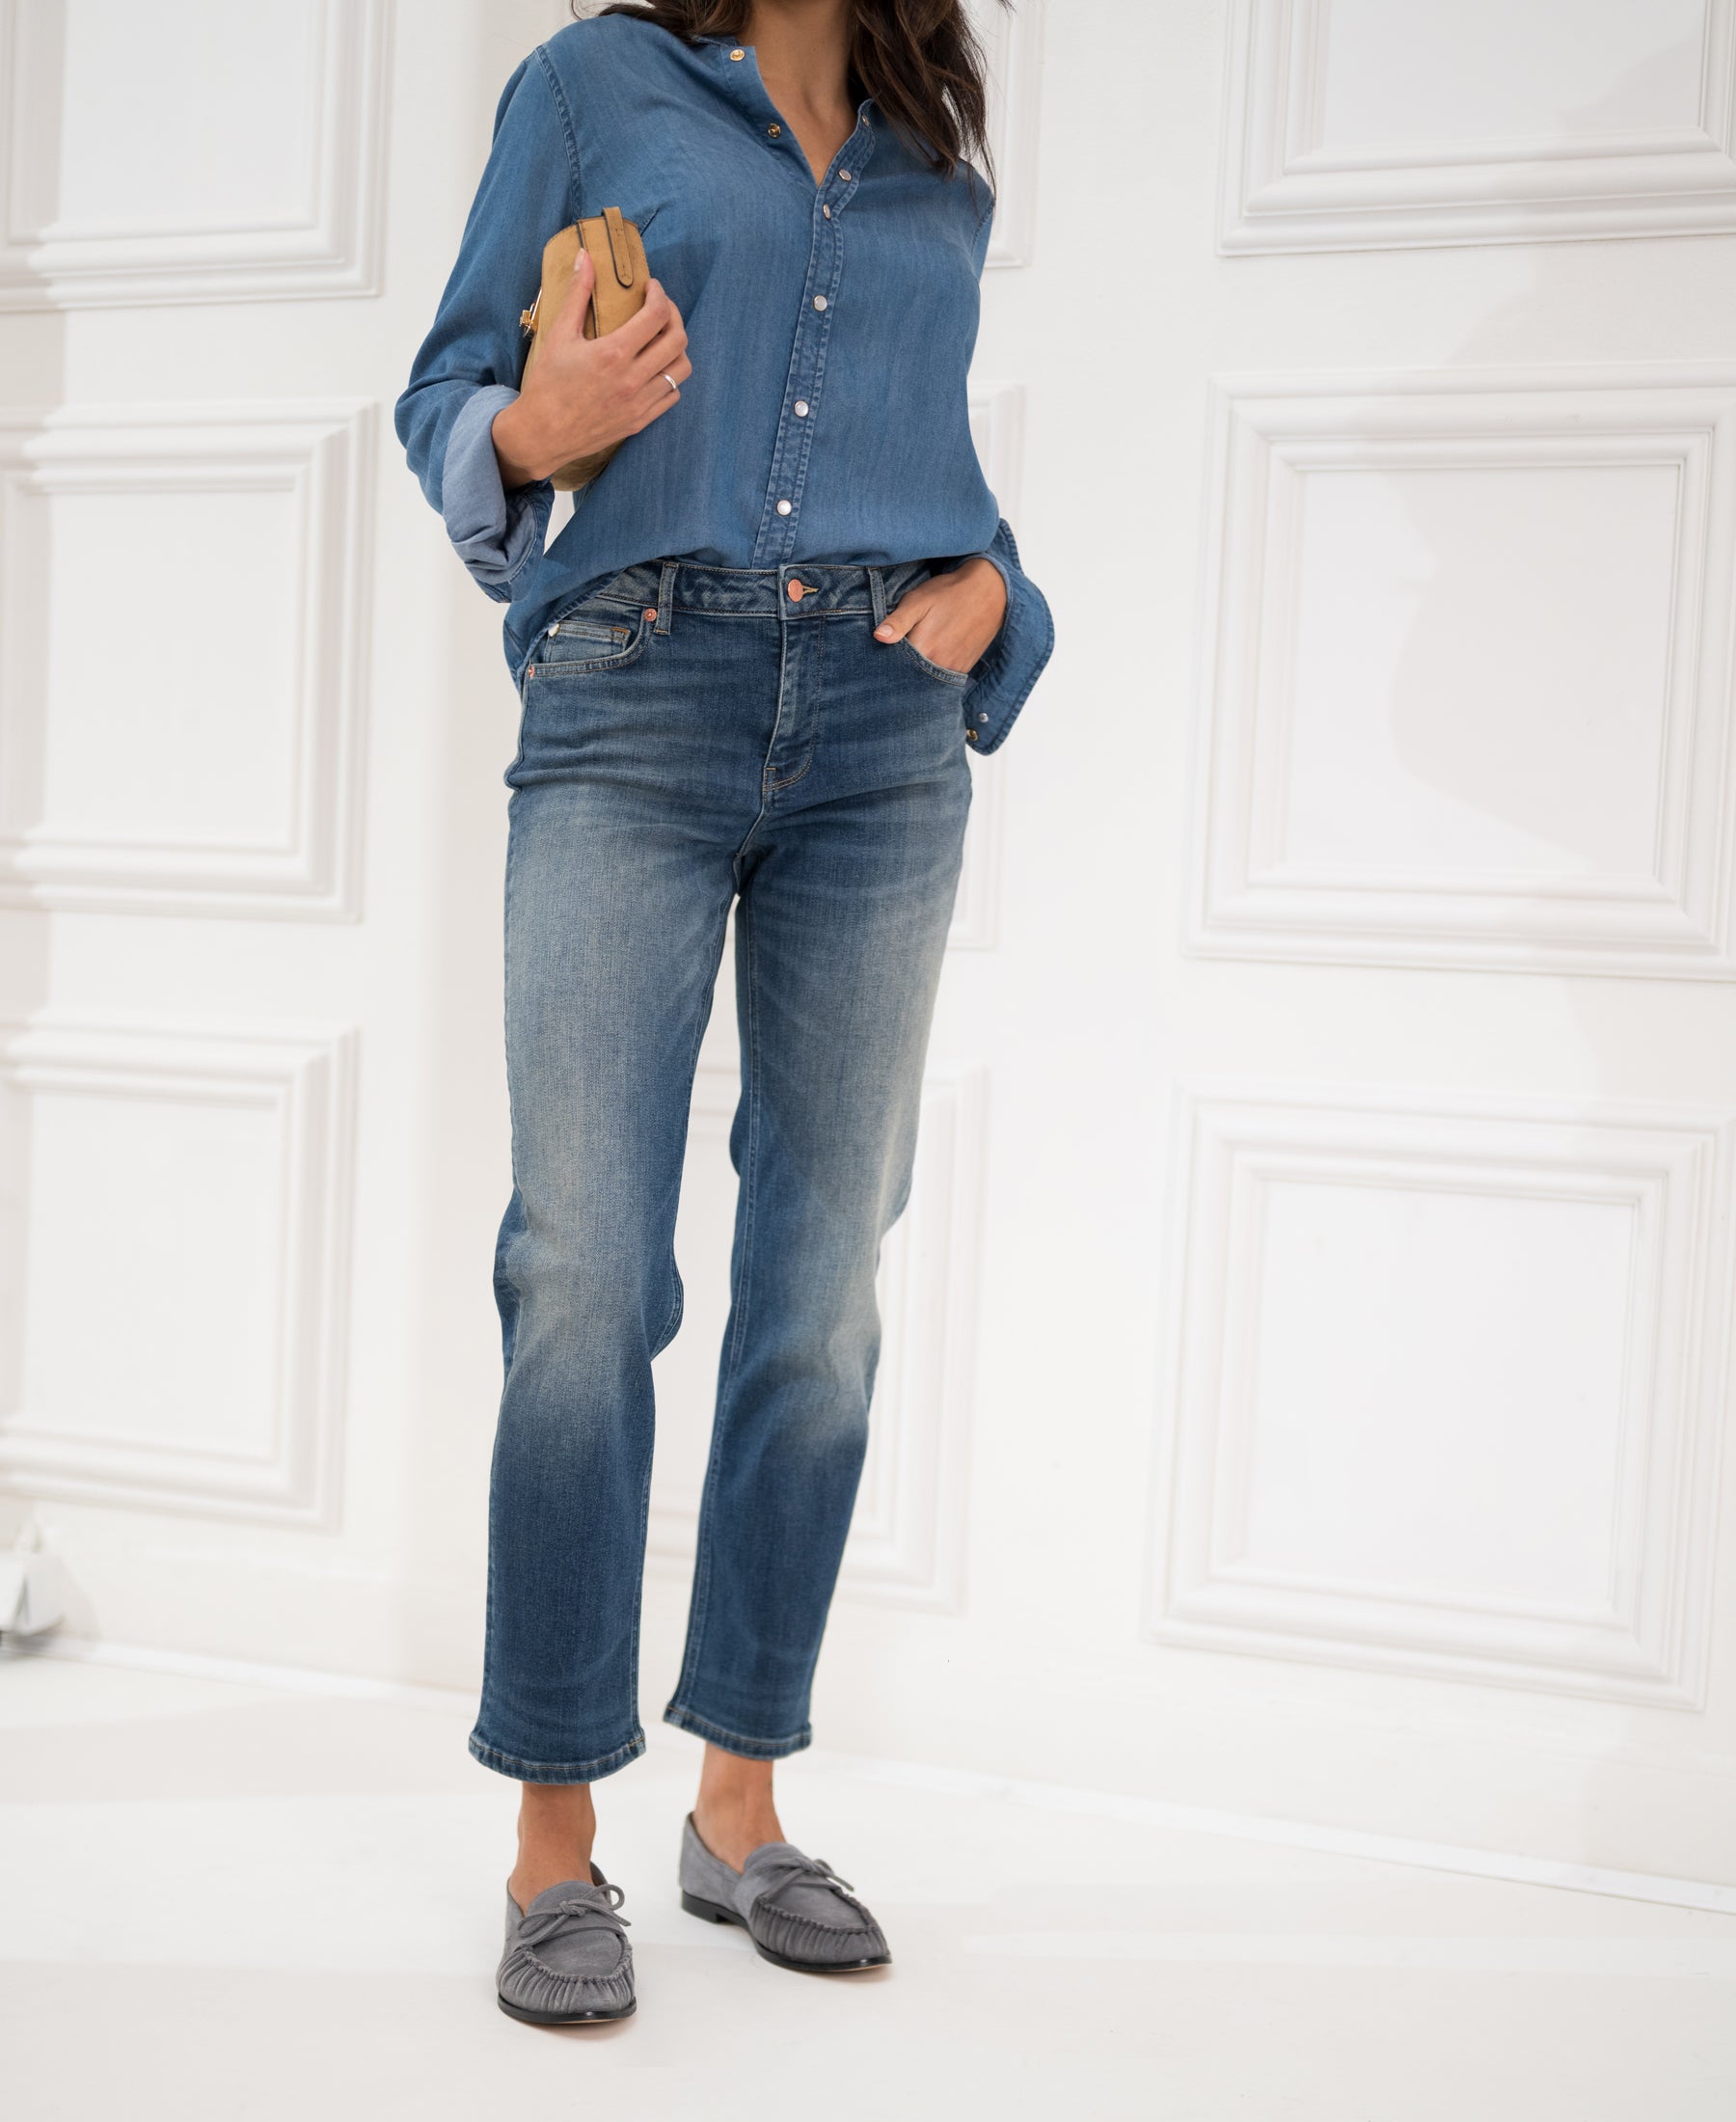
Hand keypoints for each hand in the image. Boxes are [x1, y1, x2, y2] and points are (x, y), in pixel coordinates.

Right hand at [492, 249, 691, 485]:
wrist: (543, 434)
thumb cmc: (547, 383)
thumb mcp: (559, 335)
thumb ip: (577, 294)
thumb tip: (584, 256)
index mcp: (613, 354)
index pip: (657, 315)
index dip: (660, 295)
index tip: (651, 288)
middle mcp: (633, 379)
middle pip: (678, 340)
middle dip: (674, 316)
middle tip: (661, 308)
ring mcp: (640, 403)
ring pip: (681, 369)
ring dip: (677, 348)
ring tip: (661, 338)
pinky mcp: (640, 421)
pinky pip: (673, 395)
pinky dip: (670, 377)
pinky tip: (655, 367)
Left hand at [873, 556, 1006, 674]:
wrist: (988, 593)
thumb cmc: (949, 593)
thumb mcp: (918, 601)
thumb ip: (898, 621)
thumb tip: (878, 637)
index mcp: (923, 650)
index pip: (893, 666)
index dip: (883, 660)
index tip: (878, 653)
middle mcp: (938, 666)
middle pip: (908, 676)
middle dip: (898, 669)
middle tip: (896, 651)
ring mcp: (952, 670)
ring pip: (924, 680)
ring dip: (914, 672)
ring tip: (913, 653)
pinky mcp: (962, 669)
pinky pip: (940, 679)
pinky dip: (930, 673)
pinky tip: (927, 659)